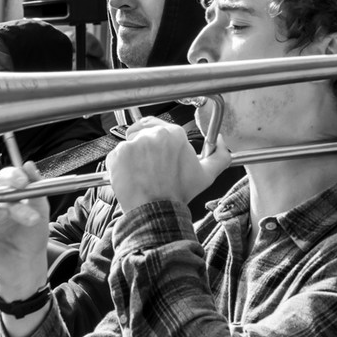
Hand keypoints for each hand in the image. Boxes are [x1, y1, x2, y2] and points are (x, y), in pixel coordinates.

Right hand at [0, 166, 49, 299]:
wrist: (24, 268)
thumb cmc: (32, 240)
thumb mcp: (40, 213)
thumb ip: (36, 191)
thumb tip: (28, 165)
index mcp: (8, 195)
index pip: (4, 177)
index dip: (12, 176)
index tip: (22, 184)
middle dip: (4, 196)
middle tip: (20, 213)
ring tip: (1, 217)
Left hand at [107, 117, 234, 211]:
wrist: (155, 210)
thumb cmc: (178, 194)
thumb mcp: (207, 175)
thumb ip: (220, 155)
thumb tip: (220, 141)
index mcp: (174, 134)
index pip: (157, 125)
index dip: (154, 139)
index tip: (154, 150)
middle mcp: (153, 135)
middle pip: (141, 133)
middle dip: (143, 147)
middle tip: (147, 165)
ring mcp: (133, 144)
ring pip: (129, 145)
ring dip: (132, 157)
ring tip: (141, 174)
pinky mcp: (117, 155)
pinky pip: (116, 156)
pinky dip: (120, 166)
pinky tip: (131, 177)